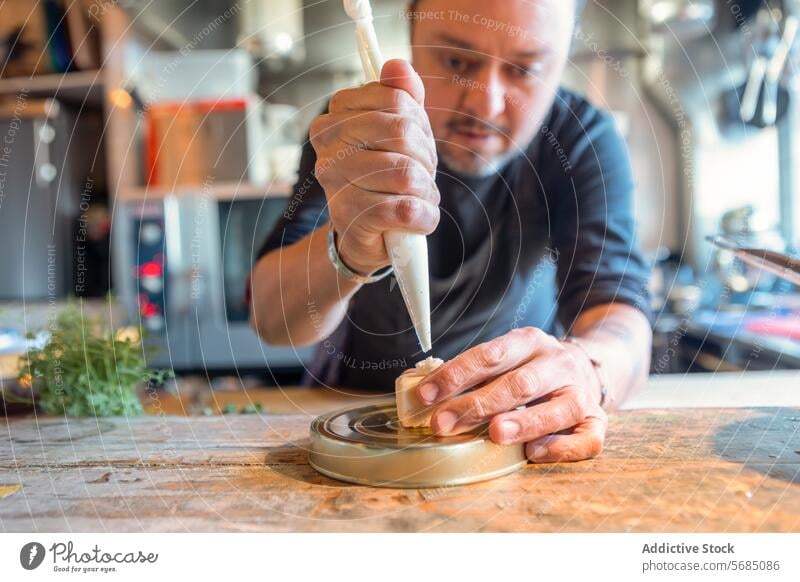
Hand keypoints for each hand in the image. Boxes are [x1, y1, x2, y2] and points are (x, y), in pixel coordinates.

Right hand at [309, 59, 439, 275]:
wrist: (366, 234)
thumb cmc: (384, 178)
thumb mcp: (398, 134)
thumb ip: (402, 96)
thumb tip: (397, 65)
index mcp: (336, 115)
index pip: (397, 101)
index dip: (419, 125)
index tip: (415, 144)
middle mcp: (327, 143)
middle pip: (402, 131)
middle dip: (425, 158)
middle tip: (420, 175)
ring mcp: (334, 180)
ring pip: (406, 173)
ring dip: (426, 191)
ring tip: (417, 199)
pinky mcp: (348, 215)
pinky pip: (404, 209)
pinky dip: (424, 217)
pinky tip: (417, 220)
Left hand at [417, 327, 607, 462]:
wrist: (589, 370)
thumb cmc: (532, 370)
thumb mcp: (507, 359)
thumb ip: (476, 374)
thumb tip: (425, 397)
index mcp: (529, 342)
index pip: (489, 355)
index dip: (456, 375)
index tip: (425, 395)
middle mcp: (557, 362)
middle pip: (518, 383)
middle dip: (476, 405)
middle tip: (442, 424)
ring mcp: (581, 392)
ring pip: (558, 407)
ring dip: (524, 421)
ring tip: (494, 434)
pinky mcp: (598, 420)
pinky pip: (587, 437)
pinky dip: (562, 446)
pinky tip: (535, 453)